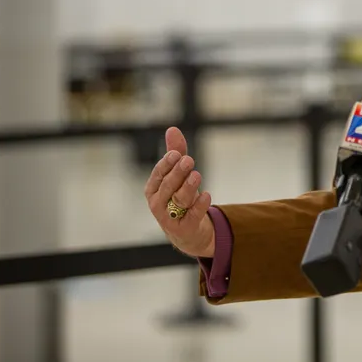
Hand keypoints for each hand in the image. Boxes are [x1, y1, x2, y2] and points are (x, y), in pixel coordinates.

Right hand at [145, 127, 215, 257]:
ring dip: (188, 187)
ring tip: (197, 175)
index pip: (158, 174)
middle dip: (177, 173)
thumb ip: (175, 153)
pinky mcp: (185, 228)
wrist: (187, 232)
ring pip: (179, 200)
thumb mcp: (177, 176)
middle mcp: (158, 203)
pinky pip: (192, 215)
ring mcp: (170, 217)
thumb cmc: (179, 198)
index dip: (166, 164)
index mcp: (154, 189)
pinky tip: (207, 195)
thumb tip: (172, 129)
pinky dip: (200, 205)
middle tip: (188, 160)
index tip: (177, 154)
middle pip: (168, 186)